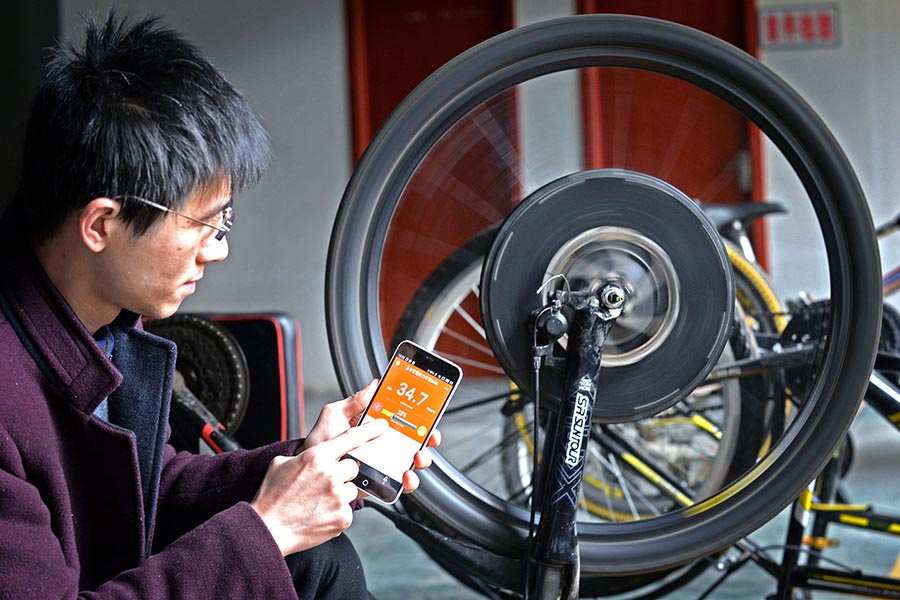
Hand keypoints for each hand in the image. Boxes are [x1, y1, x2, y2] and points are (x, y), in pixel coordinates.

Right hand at [250, 418, 388, 555]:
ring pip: (352, 488)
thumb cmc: (273, 496)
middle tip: (324, 483)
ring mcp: (338, 496)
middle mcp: (331, 474)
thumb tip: (315, 453)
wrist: (267, 528)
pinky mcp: (343, 517)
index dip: (370, 430)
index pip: (351, 437)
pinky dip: (337, 511)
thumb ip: (305, 454)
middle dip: (342, 473)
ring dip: (340, 493)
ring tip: (318, 500)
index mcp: (317, 457)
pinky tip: (320, 513)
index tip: (382, 425)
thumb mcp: (282, 463)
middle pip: (353, 466)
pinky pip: (348, 508)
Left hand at [301, 380, 443, 495]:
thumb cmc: (321, 441)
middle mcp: (383, 443)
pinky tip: (404, 475)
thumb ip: (355, 401)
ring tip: (416, 458)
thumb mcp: (335, 414)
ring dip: (421, 460)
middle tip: (427, 438)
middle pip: (414, 440)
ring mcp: (384, 463)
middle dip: (427, 438)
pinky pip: (399, 483)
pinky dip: (408, 481)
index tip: (428, 415)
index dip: (419, 417)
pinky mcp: (380, 481)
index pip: (403, 419)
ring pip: (412, 462)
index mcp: (375, 425)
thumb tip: (374, 384)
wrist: (310, 470)